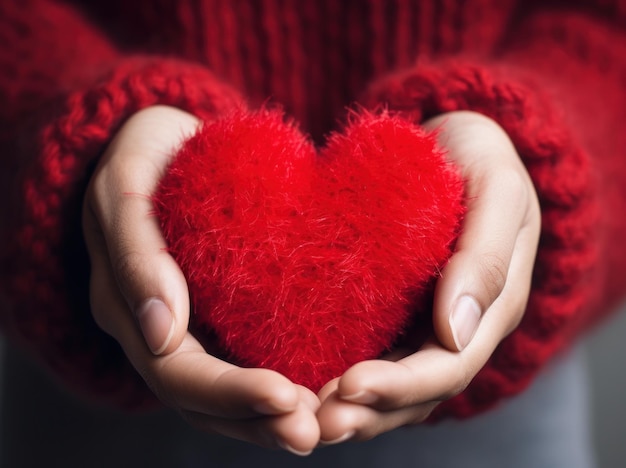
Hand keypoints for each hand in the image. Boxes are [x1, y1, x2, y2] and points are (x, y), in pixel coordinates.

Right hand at [82, 105, 319, 453]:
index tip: (285, 396)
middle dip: (257, 420)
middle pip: (201, 399)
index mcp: (125, 307)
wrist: (164, 144)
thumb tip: (162, 334)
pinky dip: (274, 386)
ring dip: (268, 419)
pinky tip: (316, 394)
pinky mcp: (216, 317)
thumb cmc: (142, 156)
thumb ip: (135, 253)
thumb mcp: (125, 185)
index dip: (229, 392)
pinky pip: (242, 362)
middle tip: (313, 432)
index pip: (175, 371)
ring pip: (221, 396)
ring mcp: (186, 328)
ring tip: (321, 426)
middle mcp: (155, 332)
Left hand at [315, 111, 540, 442]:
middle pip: (416, 391)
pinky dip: (340, 375)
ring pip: (392, 386)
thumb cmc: (480, 159)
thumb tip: (456, 332)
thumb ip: (487, 257)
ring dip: (351, 409)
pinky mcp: (395, 313)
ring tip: (303, 419)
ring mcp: (426, 324)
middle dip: (367, 411)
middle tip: (314, 422)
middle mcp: (459, 329)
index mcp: (492, 308)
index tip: (348, 386)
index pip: (449, 366)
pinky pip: (372, 354)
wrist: (454, 145)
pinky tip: (304, 383)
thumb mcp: (498, 190)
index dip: (400, 385)